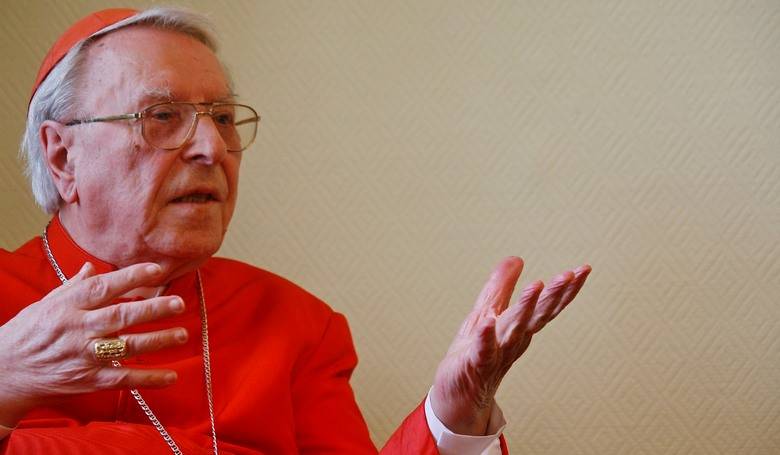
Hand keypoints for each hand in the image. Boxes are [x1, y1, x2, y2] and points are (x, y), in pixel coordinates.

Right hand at [0, 262, 188, 426]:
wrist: (4, 373)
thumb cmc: (27, 334)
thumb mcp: (46, 304)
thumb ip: (74, 287)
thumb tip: (93, 268)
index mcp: (68, 305)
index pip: (103, 287)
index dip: (131, 277)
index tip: (157, 270)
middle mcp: (77, 329)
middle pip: (120, 316)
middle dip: (152, 309)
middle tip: (178, 302)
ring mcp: (84, 355)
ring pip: (126, 346)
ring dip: (157, 341)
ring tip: (182, 334)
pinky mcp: (88, 380)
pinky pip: (123, 379)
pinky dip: (148, 378)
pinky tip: (171, 375)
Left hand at [431, 257, 590, 434]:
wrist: (459, 393)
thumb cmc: (475, 351)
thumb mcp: (488, 310)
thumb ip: (501, 286)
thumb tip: (516, 259)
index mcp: (520, 326)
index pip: (547, 306)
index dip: (565, 289)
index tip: (583, 270)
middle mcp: (514, 339)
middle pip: (538, 315)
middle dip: (553, 295)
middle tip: (569, 274)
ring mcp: (497, 352)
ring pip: (515, 329)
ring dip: (526, 308)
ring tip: (536, 286)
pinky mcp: (475, 363)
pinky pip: (482, 350)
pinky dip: (485, 337)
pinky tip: (487, 323)